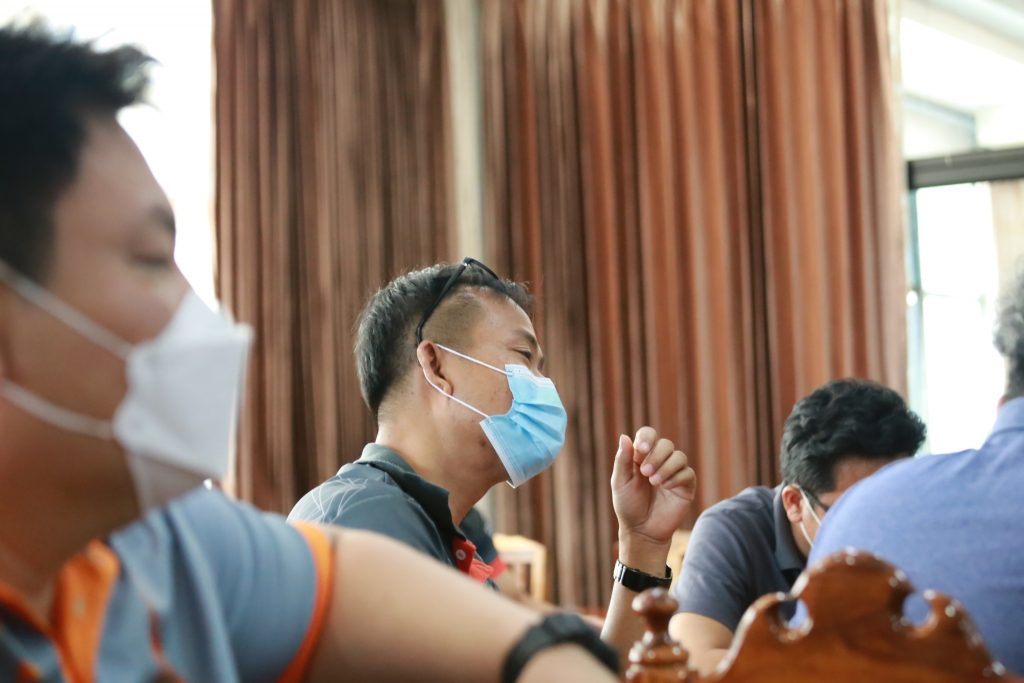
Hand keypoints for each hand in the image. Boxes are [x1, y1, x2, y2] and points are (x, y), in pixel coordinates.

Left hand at [610, 427, 695, 571]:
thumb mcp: (620, 482)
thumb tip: (624, 436)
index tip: (641, 448)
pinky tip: (665, 488)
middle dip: (656, 455)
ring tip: (655, 481)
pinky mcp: (686, 486)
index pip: (648, 435)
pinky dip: (676, 478)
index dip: (647, 437)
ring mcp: (674, 473)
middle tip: (645, 473)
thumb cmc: (628, 505)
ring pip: (679, 456)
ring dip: (666, 466)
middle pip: (665, 444)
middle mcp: (660, 461)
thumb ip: (623, 460)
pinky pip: (687, 473)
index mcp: (642, 456)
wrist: (641, 530)